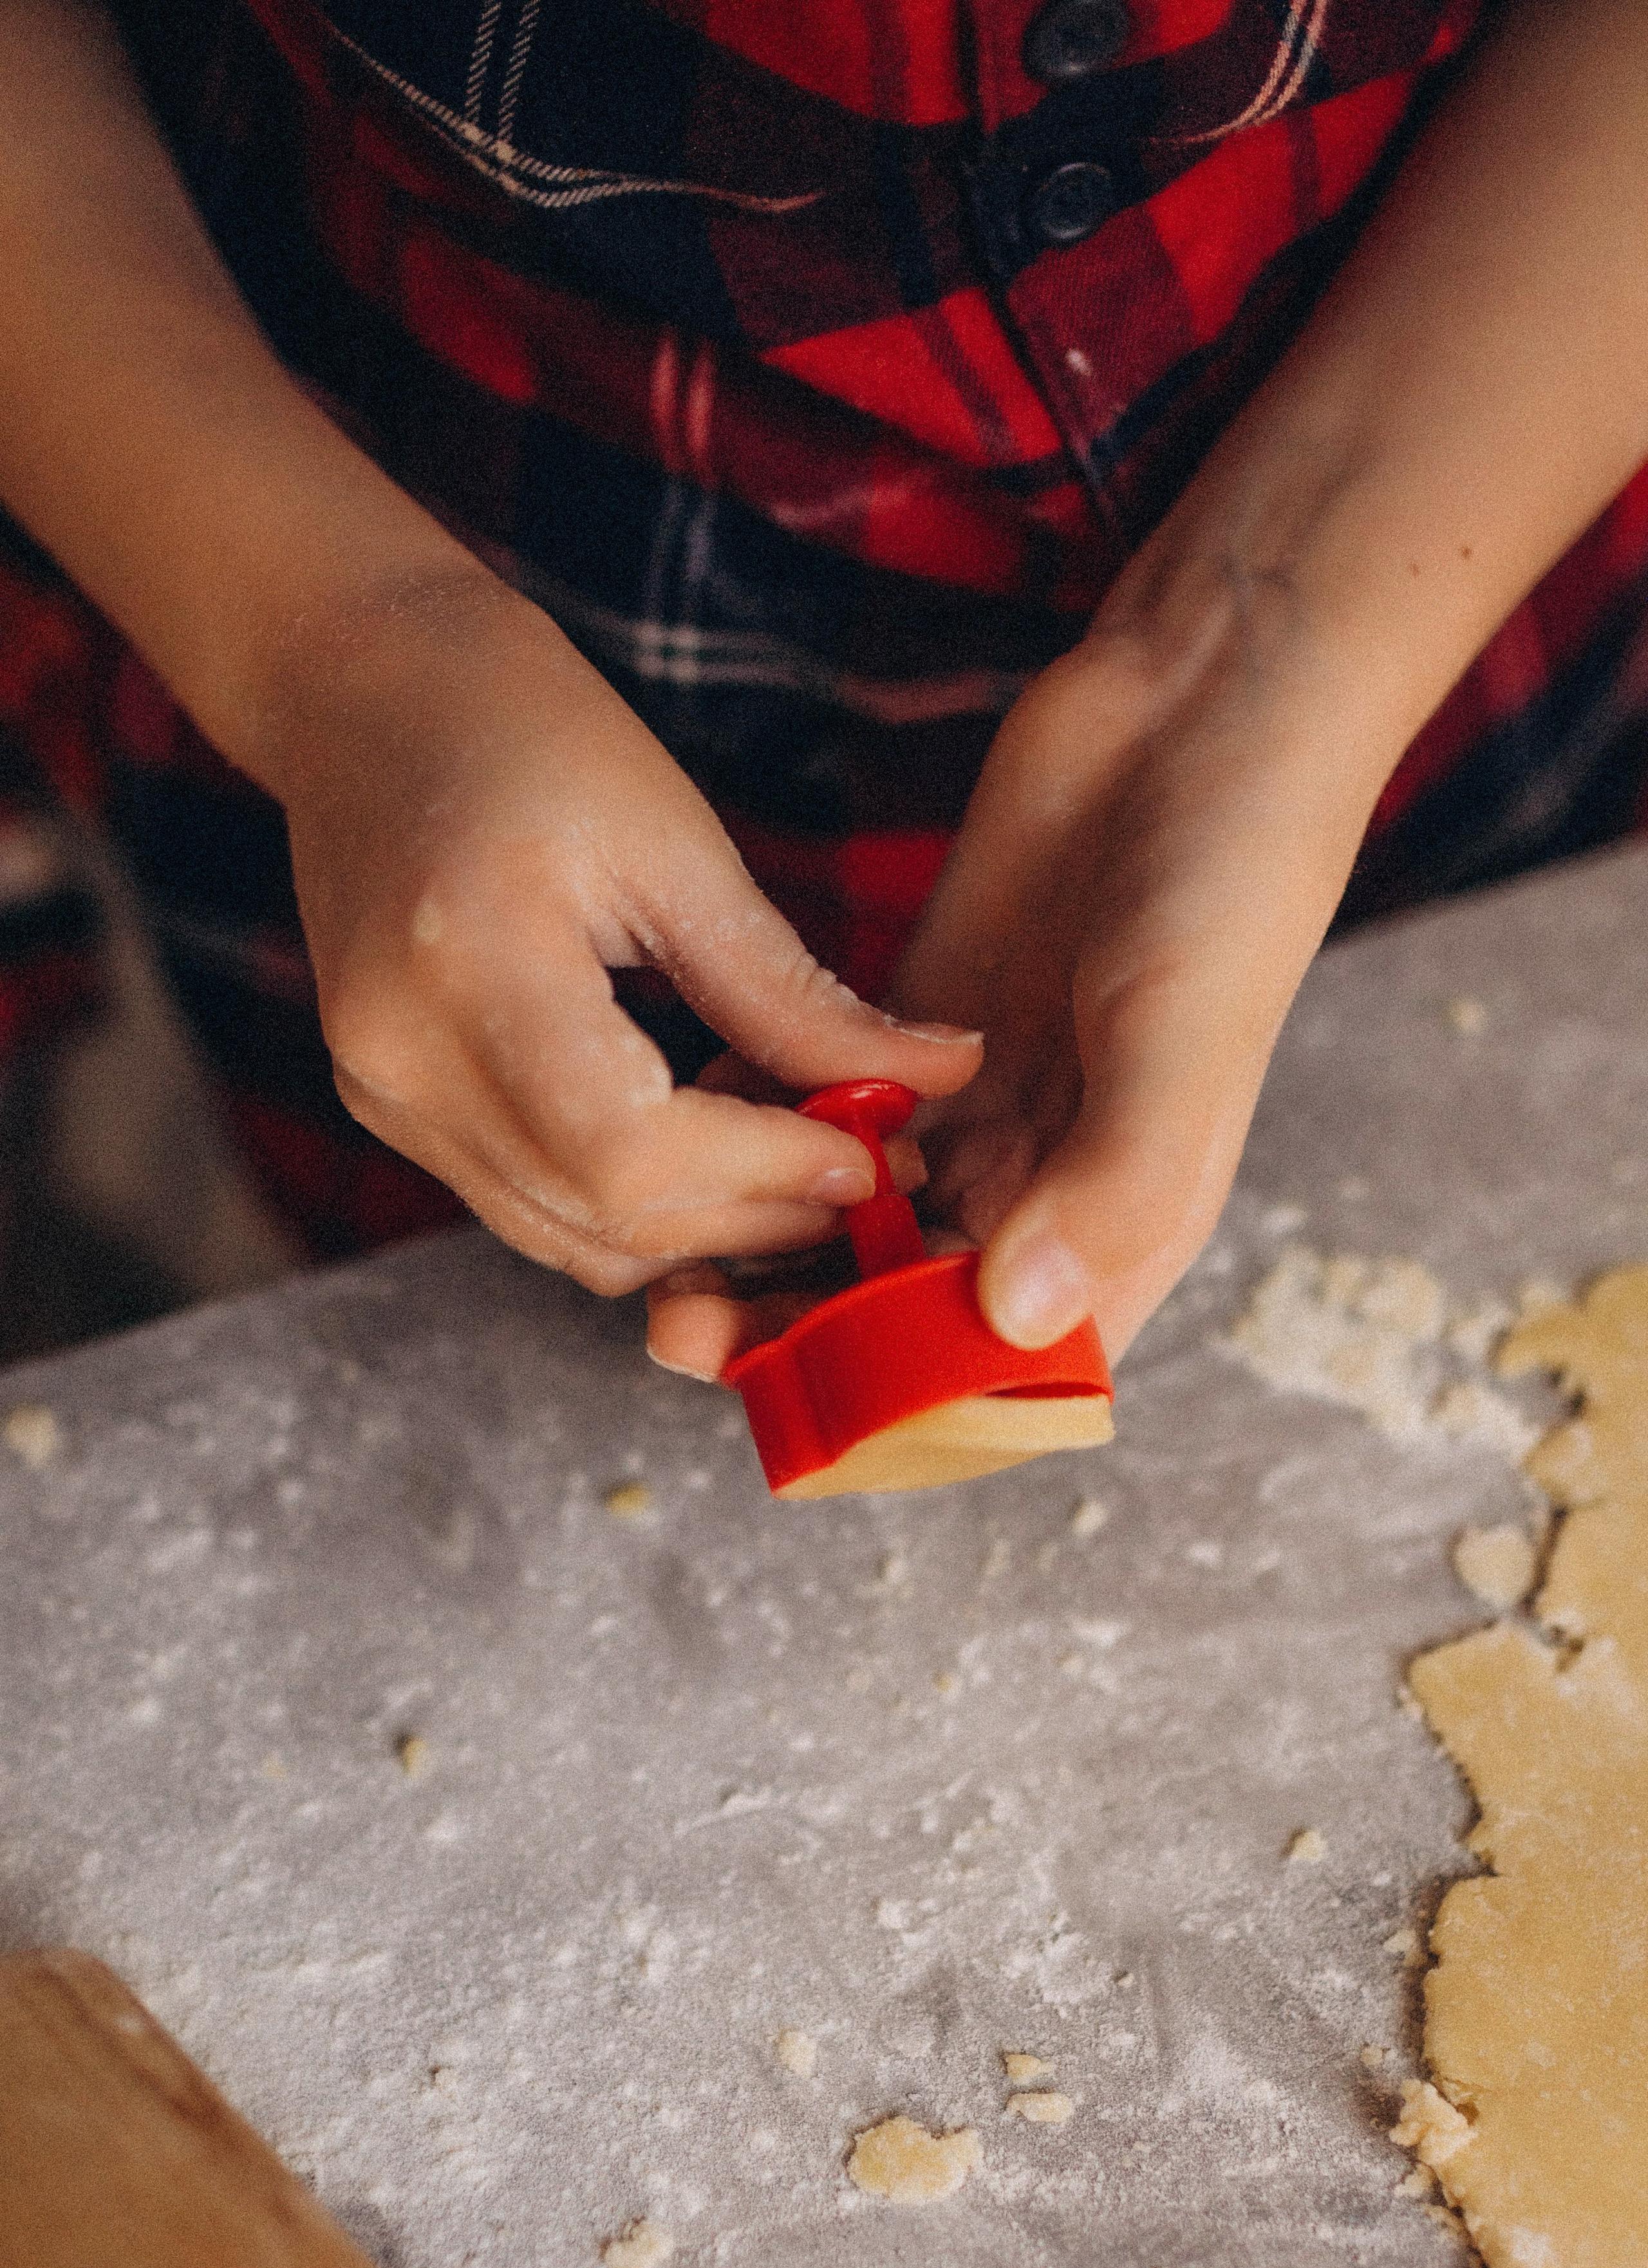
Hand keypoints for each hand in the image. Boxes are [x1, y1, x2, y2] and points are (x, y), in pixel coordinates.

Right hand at [274, 572, 981, 1293]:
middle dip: (759, 1216)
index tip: (874, 1151)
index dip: (765, 1173)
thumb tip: (944, 1071)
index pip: (628, 1152)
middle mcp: (401, 1059)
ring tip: (808, 1159)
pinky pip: (536, 1208)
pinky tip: (719, 1147)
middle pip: (603, 1219)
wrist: (364, 693)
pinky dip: (641, 1206)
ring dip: (708, 1229)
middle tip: (876, 1170)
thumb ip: (792, 989)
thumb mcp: (676, 842)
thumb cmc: (526, 731)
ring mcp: (385, 1097)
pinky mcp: (392, 1111)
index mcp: (469, 966)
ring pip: (573, 1240)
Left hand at [645, 543, 1387, 1379]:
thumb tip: (1013, 1313)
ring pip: (848, 1217)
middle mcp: (1042, 1185)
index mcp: (1119, 1223)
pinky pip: (819, 1106)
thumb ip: (1114, 1182)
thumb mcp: (1188, 1037)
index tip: (796, 1396)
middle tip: (683, 1319)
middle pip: (901, 1306)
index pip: (1003, 1366)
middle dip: (795, 1328)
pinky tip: (691, 1116)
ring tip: (659, 1248)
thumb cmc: (1232, 877)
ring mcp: (975, 1106)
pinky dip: (760, 1123)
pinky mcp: (915, 1026)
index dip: (900, 1400)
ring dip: (760, 1242)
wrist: (1201, 704)